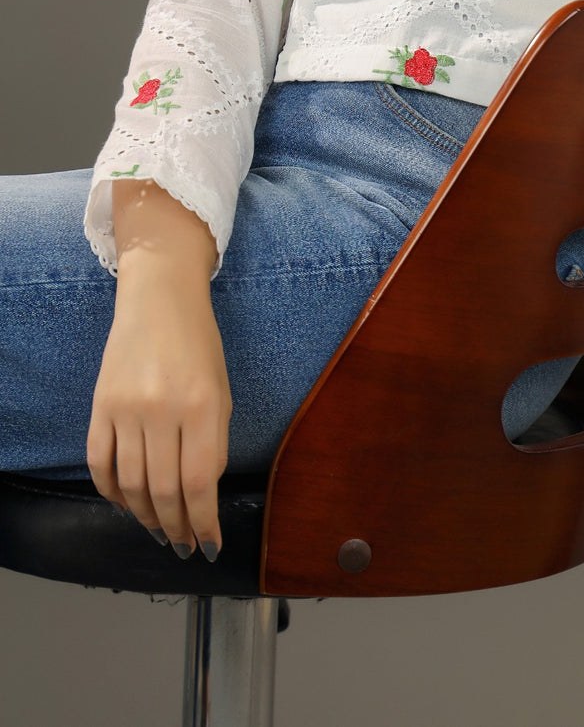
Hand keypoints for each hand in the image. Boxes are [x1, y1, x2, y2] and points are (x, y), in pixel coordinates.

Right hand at [86, 256, 230, 559]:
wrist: (159, 298)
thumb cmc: (199, 344)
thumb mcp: (221, 390)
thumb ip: (215, 441)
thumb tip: (202, 494)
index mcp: (201, 406)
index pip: (200, 483)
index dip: (204, 523)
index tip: (210, 546)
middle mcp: (161, 410)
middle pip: (164, 491)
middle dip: (176, 527)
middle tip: (184, 546)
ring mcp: (125, 408)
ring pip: (130, 485)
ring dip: (145, 516)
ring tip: (159, 530)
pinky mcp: (99, 405)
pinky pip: (99, 463)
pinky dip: (111, 492)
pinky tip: (126, 504)